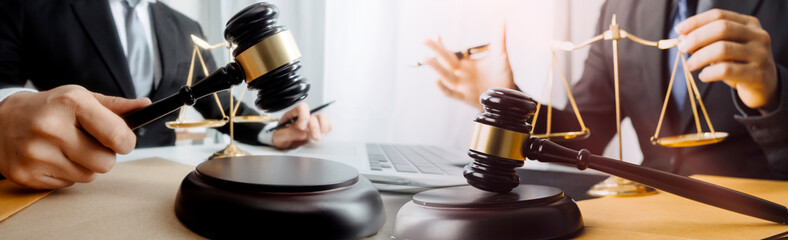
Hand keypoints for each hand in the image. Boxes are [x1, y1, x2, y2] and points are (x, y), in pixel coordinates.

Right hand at [0, 85, 149, 188]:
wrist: (1, 122)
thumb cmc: (49, 108)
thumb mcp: (80, 98)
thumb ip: (115, 106)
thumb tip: (145, 106)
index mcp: (70, 104)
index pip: (117, 135)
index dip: (126, 142)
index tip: (122, 140)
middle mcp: (52, 129)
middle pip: (106, 162)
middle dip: (104, 155)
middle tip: (89, 142)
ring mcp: (37, 153)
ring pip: (89, 176)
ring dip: (86, 165)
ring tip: (69, 148)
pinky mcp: (27, 174)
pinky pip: (68, 184)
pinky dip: (67, 174)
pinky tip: (54, 157)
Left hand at [272, 103, 331, 148]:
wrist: (284, 142)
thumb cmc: (280, 137)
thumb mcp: (279, 137)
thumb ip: (288, 134)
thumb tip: (302, 133)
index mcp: (293, 114)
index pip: (302, 108)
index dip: (304, 116)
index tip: (302, 127)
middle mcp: (304, 116)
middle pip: (314, 115)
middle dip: (315, 127)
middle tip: (314, 138)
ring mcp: (312, 121)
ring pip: (323, 118)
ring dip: (323, 128)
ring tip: (319, 138)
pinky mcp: (318, 127)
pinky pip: (327, 125)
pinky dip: (326, 130)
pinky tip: (321, 136)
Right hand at [423, 22, 515, 109]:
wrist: (507, 96)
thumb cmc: (502, 76)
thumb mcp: (500, 55)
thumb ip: (499, 38)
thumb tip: (502, 20)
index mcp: (465, 64)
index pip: (449, 54)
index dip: (442, 45)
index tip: (437, 34)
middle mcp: (460, 74)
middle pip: (444, 61)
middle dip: (435, 50)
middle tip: (424, 40)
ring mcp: (462, 86)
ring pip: (445, 75)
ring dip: (435, 67)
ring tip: (426, 58)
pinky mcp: (465, 97)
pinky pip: (451, 93)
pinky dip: (443, 88)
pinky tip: (436, 80)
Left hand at [677, 9, 777, 109]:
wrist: (764, 86)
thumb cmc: (739, 64)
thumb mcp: (725, 49)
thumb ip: (707, 41)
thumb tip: (682, 38)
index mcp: (749, 24)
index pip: (719, 15)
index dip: (696, 21)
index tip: (678, 30)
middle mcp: (758, 36)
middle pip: (722, 28)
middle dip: (697, 37)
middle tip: (682, 48)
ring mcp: (760, 54)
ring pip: (723, 49)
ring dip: (700, 57)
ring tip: (690, 65)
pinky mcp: (757, 74)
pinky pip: (727, 71)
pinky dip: (709, 73)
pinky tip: (703, 76)